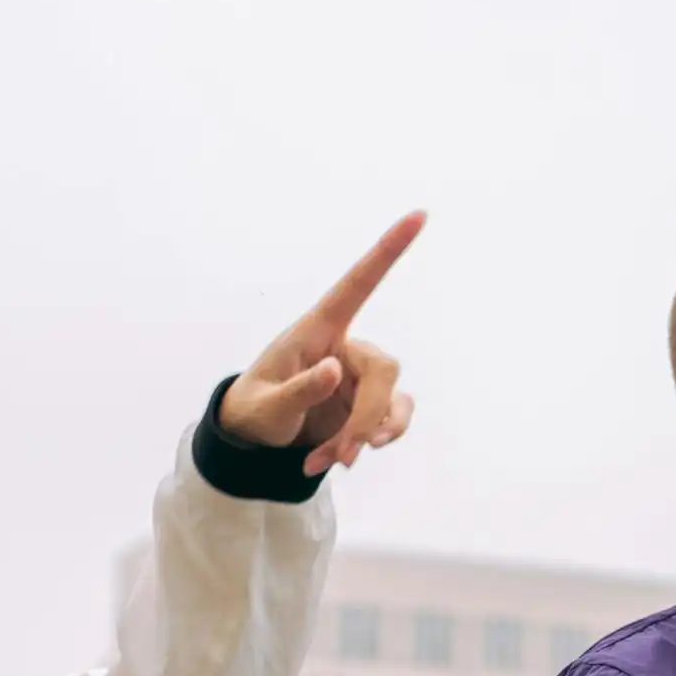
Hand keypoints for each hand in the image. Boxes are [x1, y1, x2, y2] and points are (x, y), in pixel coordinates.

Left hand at [220, 212, 425, 477]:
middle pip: (385, 370)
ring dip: (367, 436)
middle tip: (344, 453)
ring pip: (393, 401)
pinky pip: (391, 421)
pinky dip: (368, 444)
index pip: (358, 284)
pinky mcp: (368, 404)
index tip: (419, 215)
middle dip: (367, 417)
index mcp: (318, 329)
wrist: (255, 438)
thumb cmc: (255, 409)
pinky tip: (336, 460)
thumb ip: (299, 389)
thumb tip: (334, 369)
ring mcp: (360, 377)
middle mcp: (346, 347)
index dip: (388, 251)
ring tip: (334, 461)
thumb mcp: (267, 406)